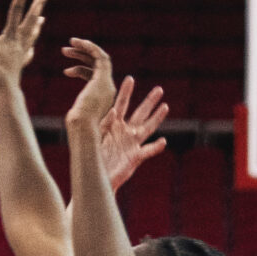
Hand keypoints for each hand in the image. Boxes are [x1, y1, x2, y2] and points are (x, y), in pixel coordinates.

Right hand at [0, 0, 48, 94]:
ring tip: (42, 18)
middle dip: (37, 6)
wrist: (5, 90)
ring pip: (31, 35)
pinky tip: (31, 49)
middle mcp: (19, 42)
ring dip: (36, 25)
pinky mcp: (20, 64)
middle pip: (30, 20)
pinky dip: (30, 48)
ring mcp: (21, 53)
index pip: (16, 10)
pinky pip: (27, 53)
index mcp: (11, 35)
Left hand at [63, 37, 117, 134]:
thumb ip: (78, 113)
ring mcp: (107, 83)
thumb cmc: (77, 127)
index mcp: (103, 97)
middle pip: (97, 65)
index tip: (66, 72)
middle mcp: (108, 89)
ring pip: (99, 58)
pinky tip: (77, 42)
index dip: (81, 70)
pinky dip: (89, 47)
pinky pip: (100, 56)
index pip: (94, 77)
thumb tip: (71, 117)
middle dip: (81, 56)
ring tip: (64, 50)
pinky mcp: (103, 78)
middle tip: (64, 51)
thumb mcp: (77, 118)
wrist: (83, 129)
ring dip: (82, 49)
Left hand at [99, 77, 167, 192]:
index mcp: (113, 125)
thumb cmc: (90, 157)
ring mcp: (132, 144)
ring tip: (165, 106)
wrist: (94, 177)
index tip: (130, 78)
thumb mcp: (95, 136)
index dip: (126, 92)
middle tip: (159, 89)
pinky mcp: (135, 158)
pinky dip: (156, 147)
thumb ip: (104, 123)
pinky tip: (163, 141)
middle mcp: (125, 132)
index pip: (121, 105)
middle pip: (140, 113)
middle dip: (149, 101)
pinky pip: (148, 151)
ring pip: (148, 128)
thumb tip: (113, 110)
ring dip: (157, 118)